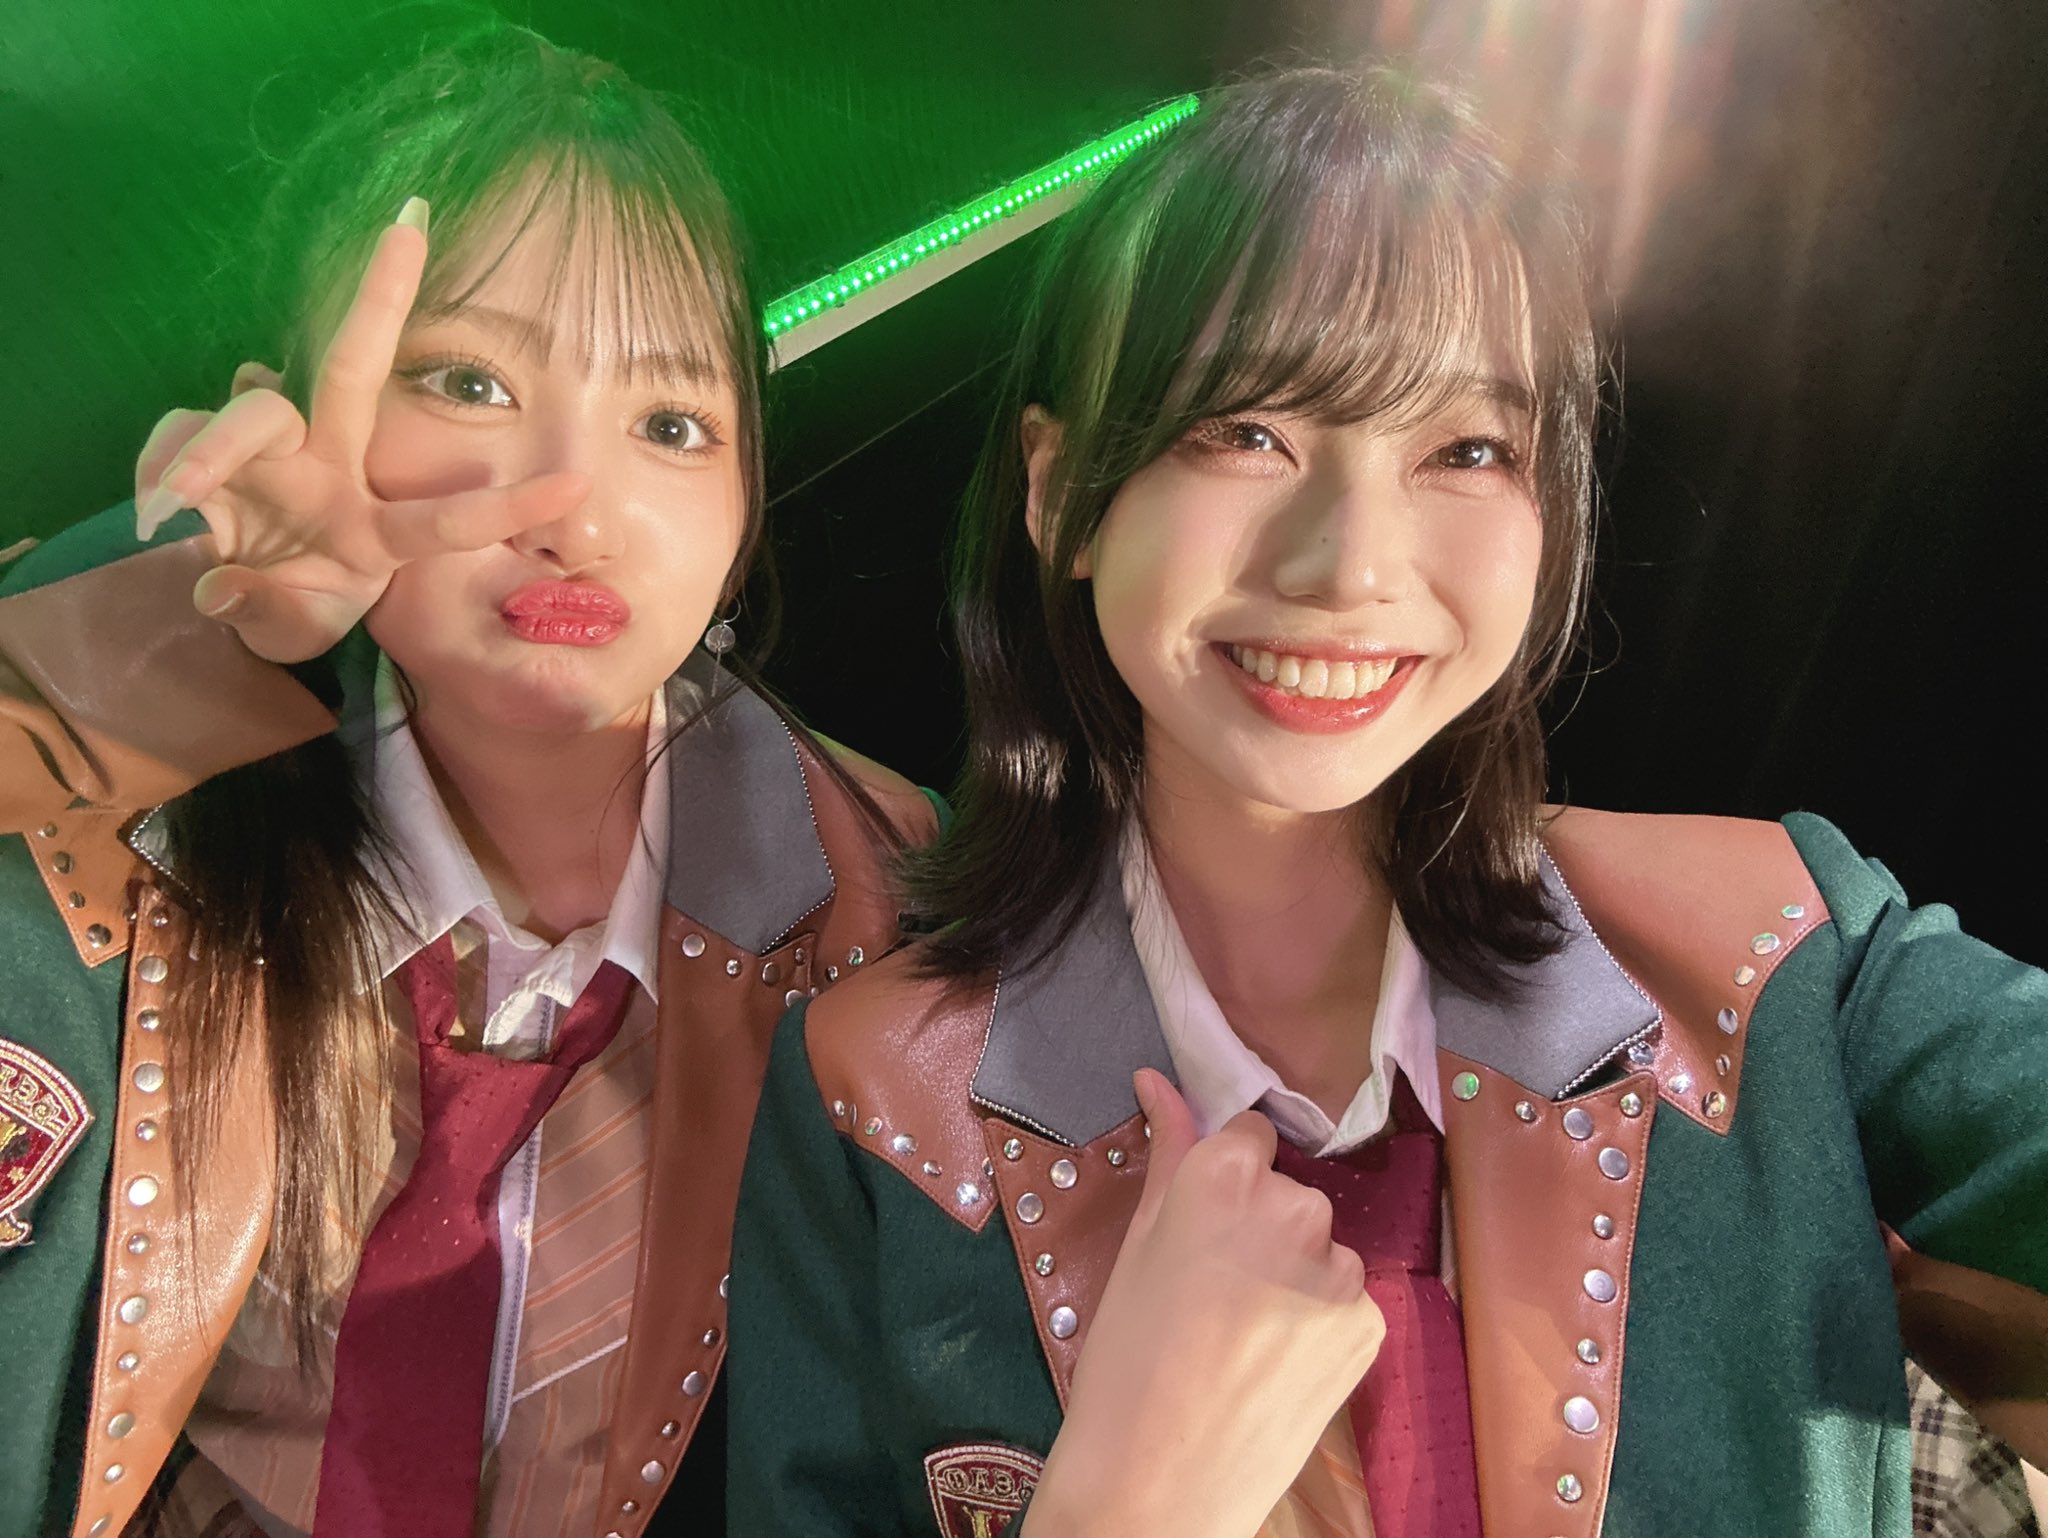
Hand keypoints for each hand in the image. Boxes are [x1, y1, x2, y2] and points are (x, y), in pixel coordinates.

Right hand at [131, 200, 587, 661]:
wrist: (222, 599)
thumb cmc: (287, 605)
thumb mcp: (291, 631)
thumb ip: (266, 614)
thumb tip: (219, 587)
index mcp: (377, 526)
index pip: (449, 519)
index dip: (511, 506)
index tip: (580, 486)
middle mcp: (330, 467)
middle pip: (354, 371)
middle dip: (381, 297)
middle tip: (410, 228)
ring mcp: (269, 450)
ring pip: (255, 409)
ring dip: (217, 450)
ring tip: (181, 500)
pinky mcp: (200, 445)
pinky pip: (180, 436)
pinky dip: (164, 470)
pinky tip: (158, 513)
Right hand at [1029, 1070, 1384, 1537]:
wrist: (1157, 1480)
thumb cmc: (1126, 1359)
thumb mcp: (1137, 1245)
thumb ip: (1166, 1152)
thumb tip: (1156, 1078)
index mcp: (1223, 1178)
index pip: (1251, 1134)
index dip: (1228, 1179)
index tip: (1207, 1222)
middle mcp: (1293, 1209)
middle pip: (1290, 1192)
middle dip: (1263, 1227)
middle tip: (1216, 1290)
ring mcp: (1338, 1270)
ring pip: (1322, 1247)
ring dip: (1297, 1275)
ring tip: (1244, 1336)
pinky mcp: (1368, 1324)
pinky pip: (1347, 1299)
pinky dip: (1321, 1323)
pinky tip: (1276, 1362)